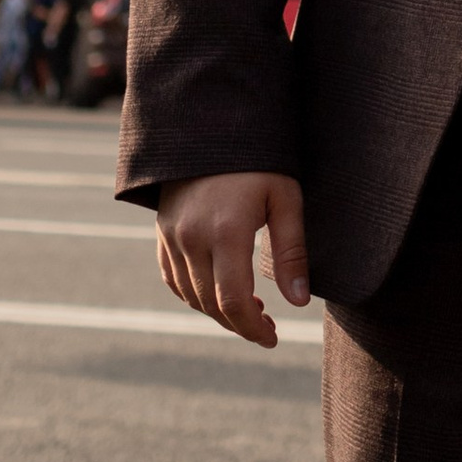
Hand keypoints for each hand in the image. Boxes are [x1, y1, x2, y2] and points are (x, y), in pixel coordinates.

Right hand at [157, 170, 309, 344]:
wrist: (212, 124)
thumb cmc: (259, 159)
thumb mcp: (285, 198)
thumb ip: (291, 252)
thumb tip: (298, 302)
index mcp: (226, 232)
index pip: (233, 302)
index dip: (252, 328)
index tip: (273, 337)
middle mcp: (192, 238)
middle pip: (210, 305)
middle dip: (239, 324)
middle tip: (266, 326)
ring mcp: (172, 236)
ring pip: (190, 296)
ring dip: (217, 313)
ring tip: (249, 310)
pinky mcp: (163, 232)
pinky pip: (174, 279)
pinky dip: (194, 295)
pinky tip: (217, 293)